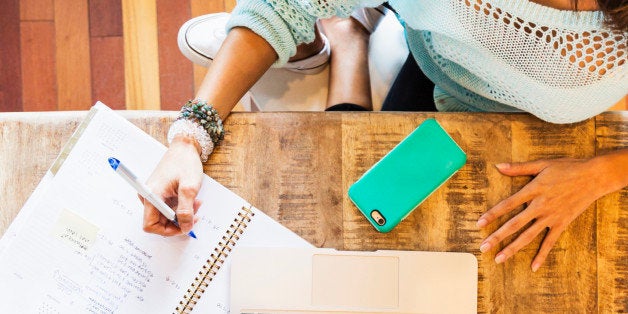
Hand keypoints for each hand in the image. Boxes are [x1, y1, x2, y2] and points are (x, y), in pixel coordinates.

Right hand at [142, 135, 203, 235]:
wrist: (184, 147)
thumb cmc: (185, 163)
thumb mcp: (189, 188)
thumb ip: (186, 210)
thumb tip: (185, 228)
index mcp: (152, 195)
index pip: (150, 225)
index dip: (168, 230)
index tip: (184, 227)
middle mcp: (149, 196)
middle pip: (159, 222)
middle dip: (178, 221)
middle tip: (195, 213)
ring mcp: (154, 195)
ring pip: (165, 216)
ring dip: (182, 214)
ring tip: (195, 202)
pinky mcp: (160, 194)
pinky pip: (168, 208)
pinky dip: (180, 208)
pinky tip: (190, 199)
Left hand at [477, 158, 607, 271]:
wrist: (594, 177)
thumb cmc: (567, 168)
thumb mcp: (542, 164)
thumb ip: (519, 168)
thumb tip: (498, 166)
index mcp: (533, 190)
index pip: (507, 205)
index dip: (492, 214)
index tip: (479, 224)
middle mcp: (540, 206)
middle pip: (514, 224)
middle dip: (497, 237)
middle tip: (483, 248)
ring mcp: (551, 217)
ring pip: (528, 236)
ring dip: (513, 248)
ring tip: (499, 258)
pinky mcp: (562, 224)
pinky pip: (550, 242)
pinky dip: (542, 254)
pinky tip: (533, 266)